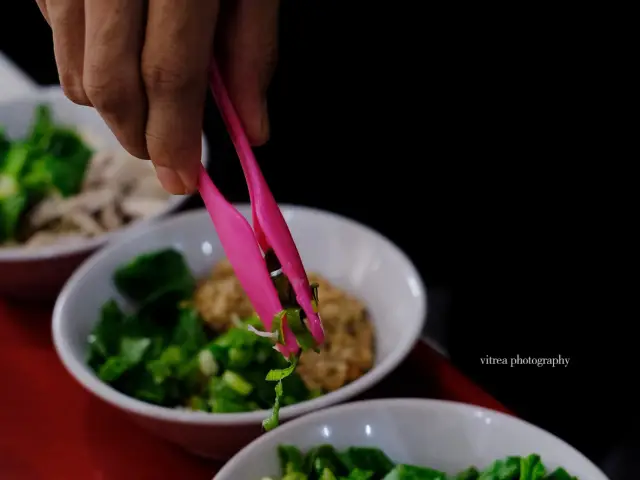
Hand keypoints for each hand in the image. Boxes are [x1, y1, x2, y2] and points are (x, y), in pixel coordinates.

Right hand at [35, 0, 278, 193]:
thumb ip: (252, 52)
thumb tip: (251, 129)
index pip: (169, 73)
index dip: (174, 137)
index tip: (183, 177)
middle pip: (111, 83)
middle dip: (139, 136)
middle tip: (165, 155)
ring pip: (75, 70)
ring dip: (113, 108)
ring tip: (149, 107)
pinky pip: (56, 37)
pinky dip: (88, 65)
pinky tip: (119, 52)